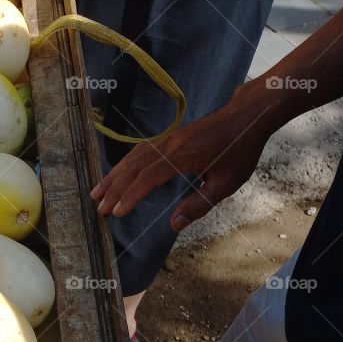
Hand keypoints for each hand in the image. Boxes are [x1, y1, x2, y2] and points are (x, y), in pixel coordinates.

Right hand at [90, 86, 272, 230]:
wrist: (245, 117)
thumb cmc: (239, 150)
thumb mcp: (226, 183)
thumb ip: (199, 204)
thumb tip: (174, 225)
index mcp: (182, 156)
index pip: (148, 178)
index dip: (130, 196)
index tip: (117, 212)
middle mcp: (168, 145)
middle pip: (133, 168)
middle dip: (114, 189)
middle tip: (99, 208)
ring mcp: (166, 139)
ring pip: (132, 158)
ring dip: (113, 176)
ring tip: (97, 192)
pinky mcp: (167, 138)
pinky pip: (138, 152)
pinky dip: (124, 165)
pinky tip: (116, 175)